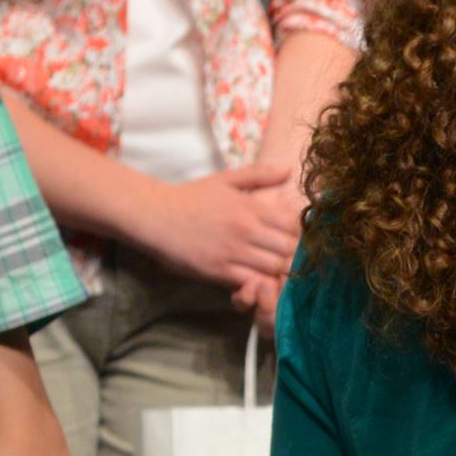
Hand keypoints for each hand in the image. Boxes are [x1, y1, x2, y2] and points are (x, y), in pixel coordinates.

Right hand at [152, 169, 302, 295]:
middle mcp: (246, 229)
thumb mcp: (225, 179)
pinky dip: (258, 285)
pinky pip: (251, 283)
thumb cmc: (191, 197)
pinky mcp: (218, 270)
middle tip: (291, 262)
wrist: (155, 215)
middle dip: (294, 257)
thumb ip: (259, 175)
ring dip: (278, 273)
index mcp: (251, 206)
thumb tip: (288, 170)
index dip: (301, 234)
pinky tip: (256, 281)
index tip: (295, 239)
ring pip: (274, 268)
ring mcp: (233, 251)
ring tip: (275, 273)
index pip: (294, 224)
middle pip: (289, 249)